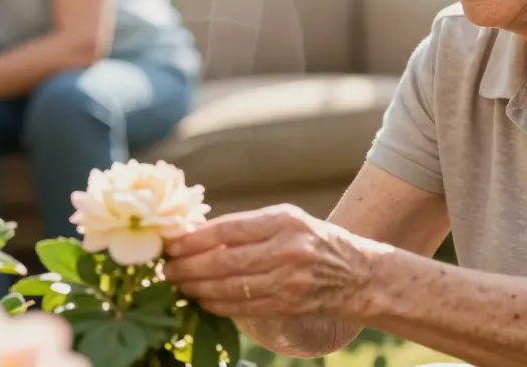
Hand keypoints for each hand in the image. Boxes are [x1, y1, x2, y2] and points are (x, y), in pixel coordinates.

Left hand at [163, 204, 372, 318]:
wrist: (359, 275)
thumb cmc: (316, 241)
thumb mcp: (289, 220)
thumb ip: (249, 226)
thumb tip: (197, 234)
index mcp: (284, 220)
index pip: (227, 229)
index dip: (193, 239)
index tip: (171, 244)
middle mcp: (287, 249)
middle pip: (223, 260)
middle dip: (188, 267)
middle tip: (167, 269)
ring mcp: (289, 280)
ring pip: (229, 287)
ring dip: (198, 288)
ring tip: (179, 285)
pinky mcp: (288, 305)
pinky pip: (243, 307)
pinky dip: (217, 305)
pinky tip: (203, 300)